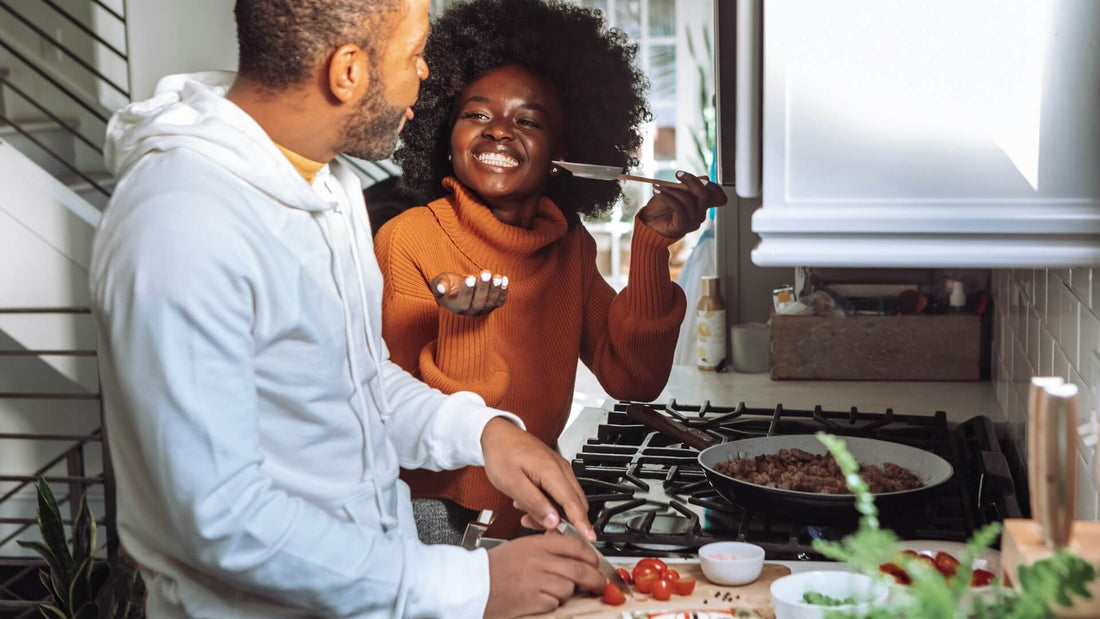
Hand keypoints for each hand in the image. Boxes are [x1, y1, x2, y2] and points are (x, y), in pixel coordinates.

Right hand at [431, 270, 507, 316]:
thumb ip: (439, 285)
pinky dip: (503, 291)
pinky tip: (504, 279)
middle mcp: (470, 312)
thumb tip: (441, 288)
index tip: (469, 278)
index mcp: (456, 308)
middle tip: (485, 272)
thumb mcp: (440, 282)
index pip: (463, 302)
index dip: (467, 291)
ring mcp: (483, 310)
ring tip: (496, 276)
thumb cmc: (448, 284)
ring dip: (495, 289)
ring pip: (491, 302)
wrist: (460, 289)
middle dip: (483, 287)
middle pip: (479, 303)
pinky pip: (500, 301)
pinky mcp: (493, 305)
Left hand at [480, 418, 594, 539]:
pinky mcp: (554, 470)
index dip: (582, 523)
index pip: (573, 503)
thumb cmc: (501, 453)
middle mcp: (561, 469)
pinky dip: (549, 503)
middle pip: (574, 504)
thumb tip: (553, 520)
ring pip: (567, 500)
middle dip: (562, 521)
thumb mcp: (512, 484)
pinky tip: (530, 503)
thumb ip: (535, 503)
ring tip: (527, 512)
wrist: (497, 433)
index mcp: (552, 471)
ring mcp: (559, 469)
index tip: (590, 537)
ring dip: (552, 512)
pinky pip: (559, 492)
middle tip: (540, 528)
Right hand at [484, 531, 605, 617]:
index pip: (575, 545)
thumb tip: (569, 547)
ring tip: (555, 591)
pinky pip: (555, 603)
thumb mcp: (521, 546)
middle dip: (595, 579)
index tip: (595, 562)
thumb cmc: (494, 567)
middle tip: (599, 584)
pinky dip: (553, 603)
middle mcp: (539, 560)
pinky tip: (542, 599)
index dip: (591, 555)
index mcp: (537, 544)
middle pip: (580, 569)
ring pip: (569, 588)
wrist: (473, 584)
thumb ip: (546, 545)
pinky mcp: (533, 600)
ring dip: (568, 593)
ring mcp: (537, 580)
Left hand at [636, 171, 727, 238]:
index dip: (707, 183)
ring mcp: (693, 221)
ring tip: (659, 186)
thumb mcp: (676, 191)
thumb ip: (689, 186)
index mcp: (702, 204)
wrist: (650, 223)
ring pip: (688, 200)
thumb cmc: (662, 207)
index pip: (716, 194)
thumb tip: (705, 178)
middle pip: (706, 195)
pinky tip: (657, 192)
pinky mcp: (682, 226)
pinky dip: (667, 197)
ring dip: (672, 189)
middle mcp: (701, 213)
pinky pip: (678, 208)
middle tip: (678, 174)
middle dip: (692, 181)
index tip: (685, 174)